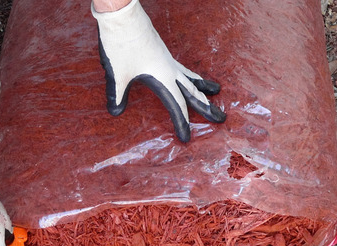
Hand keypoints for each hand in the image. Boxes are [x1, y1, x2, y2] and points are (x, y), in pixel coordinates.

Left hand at [92, 0, 225, 141]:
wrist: (123, 16)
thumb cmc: (121, 44)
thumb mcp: (117, 73)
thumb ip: (117, 94)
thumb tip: (115, 112)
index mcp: (163, 78)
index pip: (177, 105)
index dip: (182, 123)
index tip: (186, 138)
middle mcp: (170, 70)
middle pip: (193, 92)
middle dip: (207, 107)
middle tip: (221, 118)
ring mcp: (168, 60)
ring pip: (191, 78)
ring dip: (203, 88)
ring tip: (216, 91)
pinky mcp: (163, 53)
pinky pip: (183, 69)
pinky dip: (191, 77)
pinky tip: (190, 77)